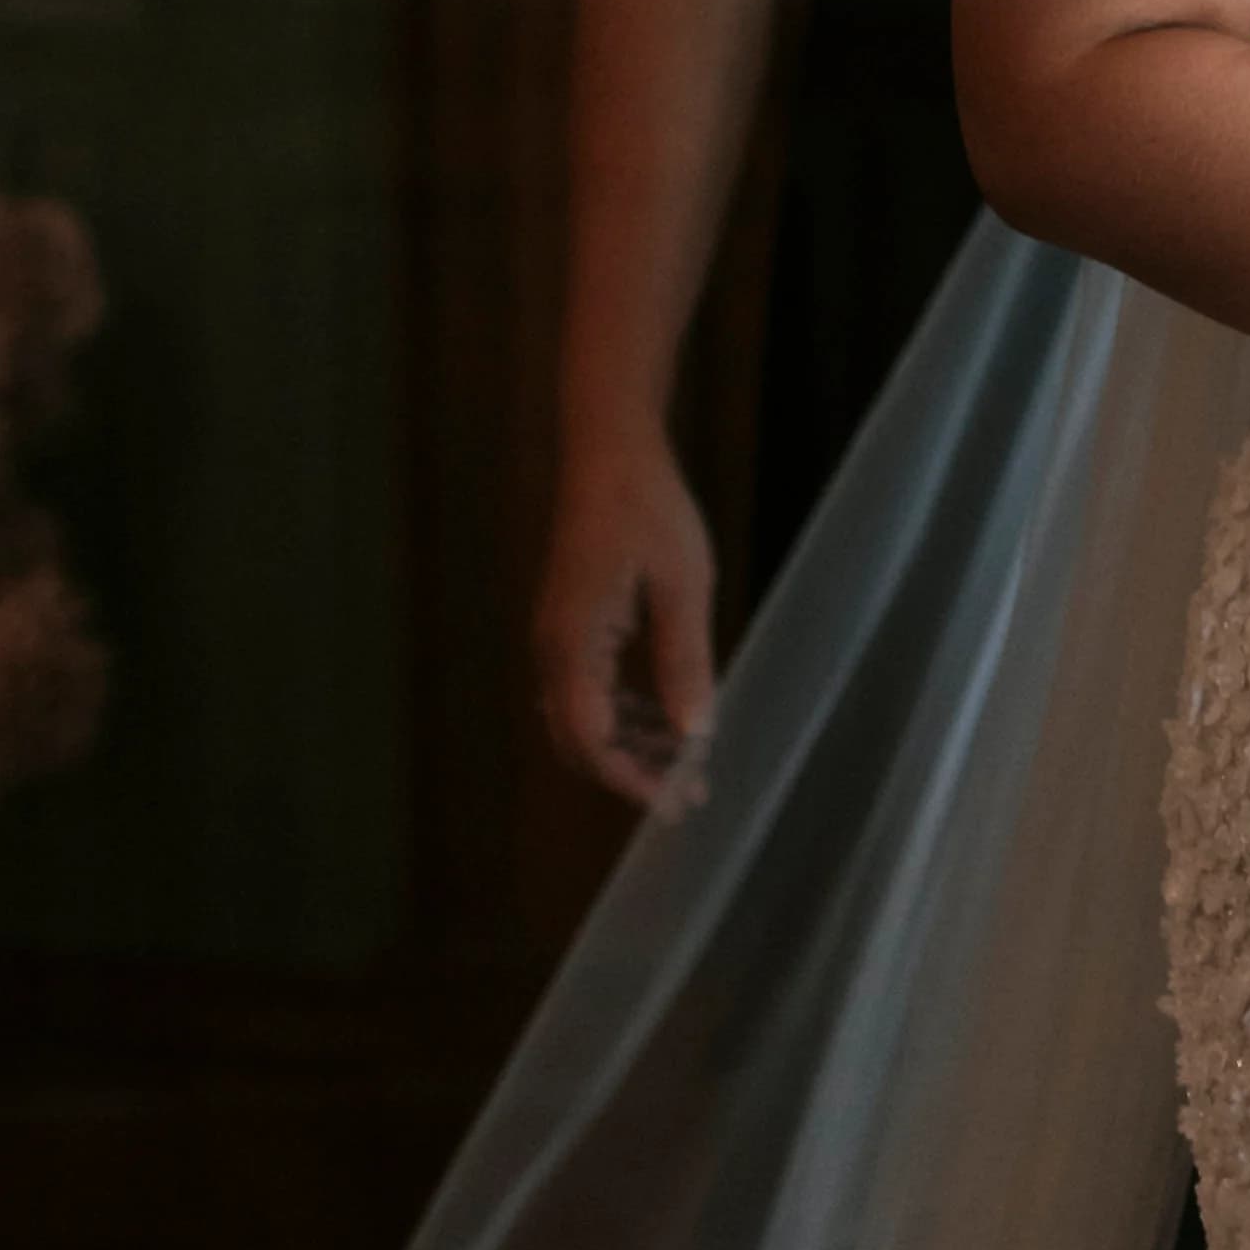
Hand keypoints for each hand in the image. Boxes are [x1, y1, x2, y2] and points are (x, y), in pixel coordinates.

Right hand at [535, 424, 718, 811]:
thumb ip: (685, 659)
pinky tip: (666, 719)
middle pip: (580, 739)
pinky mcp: (573, 626)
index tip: (674, 799)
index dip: (629, 778)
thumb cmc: (648, 507)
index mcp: (573, 643)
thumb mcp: (682, 581)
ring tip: (685, 765)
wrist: (611, 450)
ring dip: (630, 745)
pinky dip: (625, 713)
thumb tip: (695, 733)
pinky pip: (591, 689)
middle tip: (686, 793)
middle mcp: (554, 650)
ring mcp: (559, 639)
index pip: (590, 739)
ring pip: (585, 718)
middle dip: (631, 772)